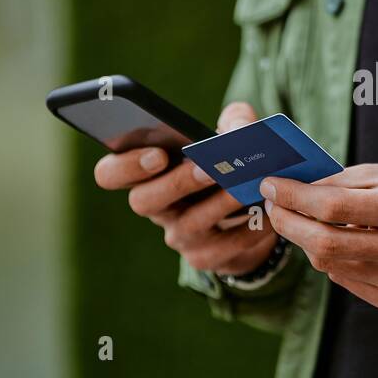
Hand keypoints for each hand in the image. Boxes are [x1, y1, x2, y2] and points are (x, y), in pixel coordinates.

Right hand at [93, 101, 278, 276]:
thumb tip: (240, 128)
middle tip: (207, 167)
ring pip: (189, 224)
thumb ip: (235, 120)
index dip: (125, 166)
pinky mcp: (205, 257)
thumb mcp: (231, 135)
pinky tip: (267, 214)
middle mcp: (155, 207)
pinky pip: (223, 248)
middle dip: (176, 183)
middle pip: (143, 201)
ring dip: (218, 204)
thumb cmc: (230, 163)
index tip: (157, 154)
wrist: (250, 212)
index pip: (110, 174)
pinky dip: (248, 230)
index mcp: (147, 173)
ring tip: (246, 187)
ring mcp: (178, 235)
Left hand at [260, 163, 377, 311]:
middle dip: (289, 223)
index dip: (294, 197)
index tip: (271, 185)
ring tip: (303, 221)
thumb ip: (343, 182)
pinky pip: (347, 281)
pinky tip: (338, 243)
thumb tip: (294, 191)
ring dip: (307, 242)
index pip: (333, 207)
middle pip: (325, 244)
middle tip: (274, 207)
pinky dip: (333, 261)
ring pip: (331, 266)